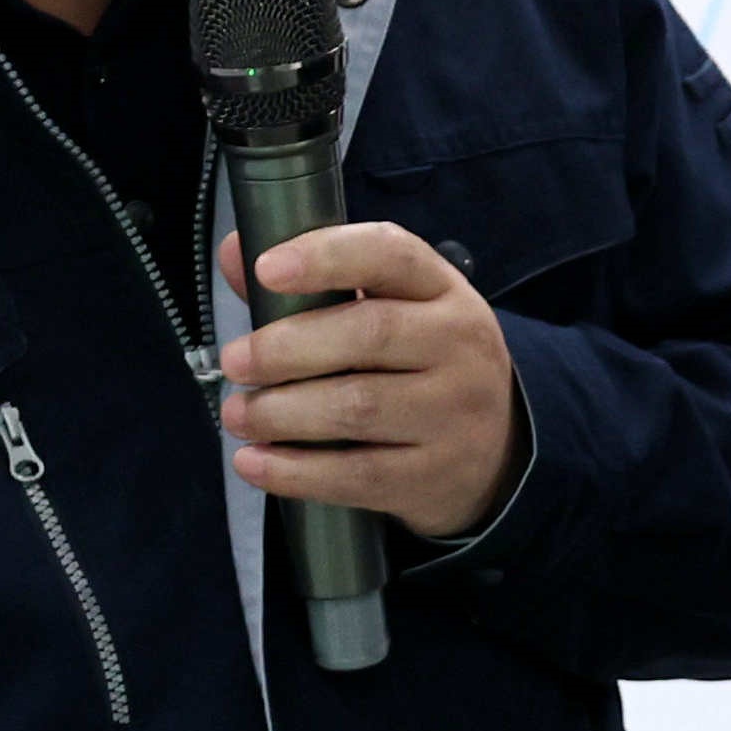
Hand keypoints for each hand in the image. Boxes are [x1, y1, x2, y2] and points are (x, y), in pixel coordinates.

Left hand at [215, 223, 522, 539]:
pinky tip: (253, 463)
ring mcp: (453, 414)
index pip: (391, 254)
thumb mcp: (392, 310)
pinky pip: (357, 475)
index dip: (326, 256)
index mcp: (443, 290)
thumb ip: (314, 282)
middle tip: (234, 362)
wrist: (496, 451)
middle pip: (369, 334)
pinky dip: (295, 472)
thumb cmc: (420, 365)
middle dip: (286, 348)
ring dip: (281, 413)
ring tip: (237, 414)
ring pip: (358, 408)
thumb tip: (235, 254)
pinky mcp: (434, 476)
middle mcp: (460, 345)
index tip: (265, 269)